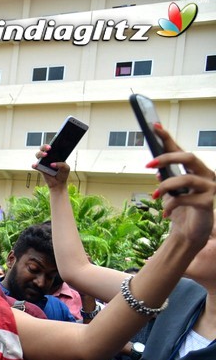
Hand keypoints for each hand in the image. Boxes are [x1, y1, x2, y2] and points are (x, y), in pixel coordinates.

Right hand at [32, 145, 70, 188]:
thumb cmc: (62, 174)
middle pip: (42, 148)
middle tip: (49, 148)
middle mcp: (47, 157)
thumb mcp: (66, 168)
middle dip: (44, 146)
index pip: (51, 146)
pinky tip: (36, 165)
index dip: (51, 144)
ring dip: (40, 153)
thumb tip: (52, 164)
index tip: (53, 144)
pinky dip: (34, 165)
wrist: (58, 184)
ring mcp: (42, 162)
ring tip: (45, 155)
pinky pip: (35, 165)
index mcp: (54, 154)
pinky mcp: (39, 168)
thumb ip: (62, 164)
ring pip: (37, 155)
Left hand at [151, 125, 215, 247]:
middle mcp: (206, 175)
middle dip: (168, 158)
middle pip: (190, 157)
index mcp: (196, 170)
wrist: (191, 233)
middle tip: (149, 164)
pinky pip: (184, 199)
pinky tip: (165, 212)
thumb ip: (166, 178)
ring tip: (154, 195)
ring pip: (186, 179)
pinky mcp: (207, 203)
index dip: (168, 138)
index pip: (182, 150)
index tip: (154, 126)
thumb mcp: (171, 192)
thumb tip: (156, 168)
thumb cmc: (182, 209)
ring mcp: (209, 189)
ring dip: (165, 186)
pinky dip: (170, 205)